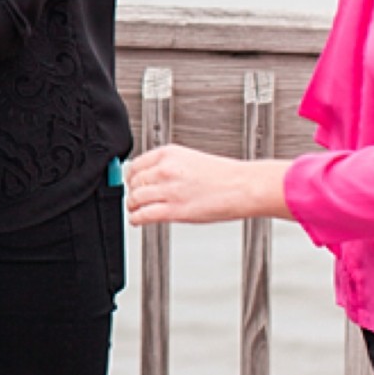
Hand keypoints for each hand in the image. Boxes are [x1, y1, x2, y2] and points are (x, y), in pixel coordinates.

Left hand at [124, 146, 292, 226]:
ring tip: (135, 211)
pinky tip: (137, 221)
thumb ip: (169, 166)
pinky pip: (144, 215)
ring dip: (132, 207)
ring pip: (135, 198)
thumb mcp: (190, 160)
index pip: (135, 165)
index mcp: (169, 153)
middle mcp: (166, 169)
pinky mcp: (174, 210)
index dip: (131, 177)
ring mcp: (169, 189)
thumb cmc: (224, 176)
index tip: (131, 184)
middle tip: (134, 199)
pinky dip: (136, 219)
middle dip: (132, 192)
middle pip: (133, 182)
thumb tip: (151, 177)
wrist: (243, 187)